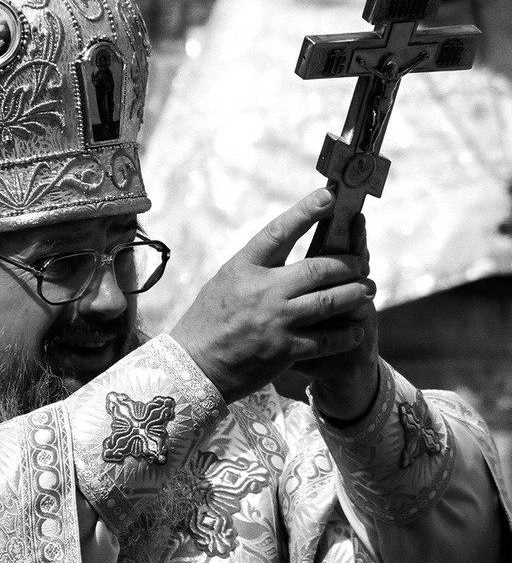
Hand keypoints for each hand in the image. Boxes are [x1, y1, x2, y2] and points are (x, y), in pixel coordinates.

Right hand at [170, 189, 375, 403]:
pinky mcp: (285, 350)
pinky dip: (345, 334)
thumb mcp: (225, 282)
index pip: (279, 231)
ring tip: (367, 290)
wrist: (194, 366)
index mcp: (244, 268)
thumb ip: (256, 267)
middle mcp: (263, 290)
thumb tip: (284, 248)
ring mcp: (276, 321)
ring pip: (329, 301)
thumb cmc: (207, 322)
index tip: (329, 196)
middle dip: (348, 264)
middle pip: (318, 268)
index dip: (306, 211)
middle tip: (361, 264)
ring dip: (355, 294)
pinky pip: (327, 339)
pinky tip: (355, 330)